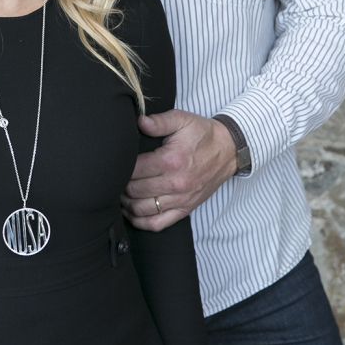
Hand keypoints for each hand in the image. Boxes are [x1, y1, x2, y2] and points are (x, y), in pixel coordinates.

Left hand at [122, 111, 235, 229]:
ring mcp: (180, 199)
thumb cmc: (202, 135)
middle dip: (121, 184)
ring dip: (126, 203)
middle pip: (134, 191)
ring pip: (141, 210)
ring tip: (121, 192)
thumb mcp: (182, 120)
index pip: (134, 170)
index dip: (121, 167)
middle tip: (116, 177)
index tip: (117, 163)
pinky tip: (132, 211)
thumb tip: (139, 122)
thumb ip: (159, 121)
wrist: (228, 151)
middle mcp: (175, 183)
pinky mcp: (185, 209)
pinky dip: (140, 221)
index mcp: (171, 160)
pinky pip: (157, 224)